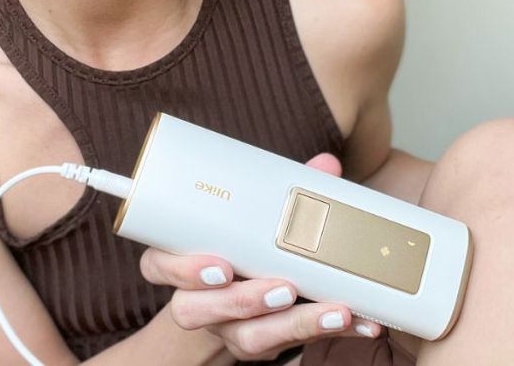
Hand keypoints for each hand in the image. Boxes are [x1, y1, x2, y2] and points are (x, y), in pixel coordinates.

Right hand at [140, 153, 381, 361]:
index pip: (159, 266)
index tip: (221, 266)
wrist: (262, 292)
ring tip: (330, 310)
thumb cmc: (253, 241)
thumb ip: (288, 192)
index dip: (181, 270)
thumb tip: (325, 166)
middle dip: (240, 302)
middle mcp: (200, 299)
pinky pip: (286, 348)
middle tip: (282, 289)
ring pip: (244, 337)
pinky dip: (324, 330)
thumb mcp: (265, 215)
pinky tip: (354, 319)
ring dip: (291, 324)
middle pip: (194, 310)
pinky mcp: (261, 345)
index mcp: (188, 260)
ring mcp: (228, 327)